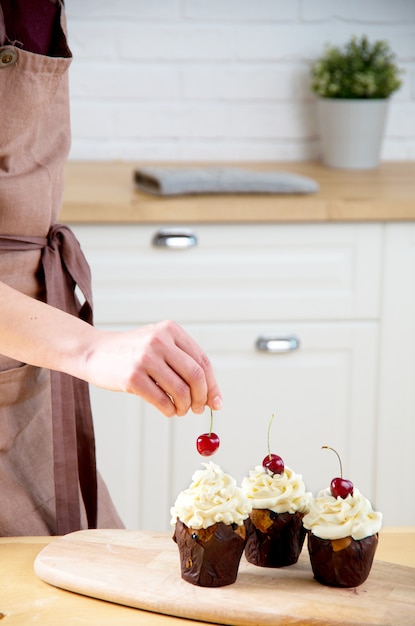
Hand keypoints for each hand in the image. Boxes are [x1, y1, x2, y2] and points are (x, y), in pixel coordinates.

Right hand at [85, 320, 221, 416]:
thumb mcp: (158, 345)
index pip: (202, 361)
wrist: (93, 351)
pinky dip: (170, 411)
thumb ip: (183, 362)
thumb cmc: (131, 353)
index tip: (216, 402)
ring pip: (181, 391)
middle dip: (202, 398)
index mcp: (170, 330)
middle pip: (196, 376)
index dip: (212, 385)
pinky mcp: (132, 377)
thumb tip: (211, 396)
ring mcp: (145, 358)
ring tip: (180, 410)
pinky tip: (168, 411)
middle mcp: (159, 341)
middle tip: (199, 409)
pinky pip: (162, 401)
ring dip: (185, 407)